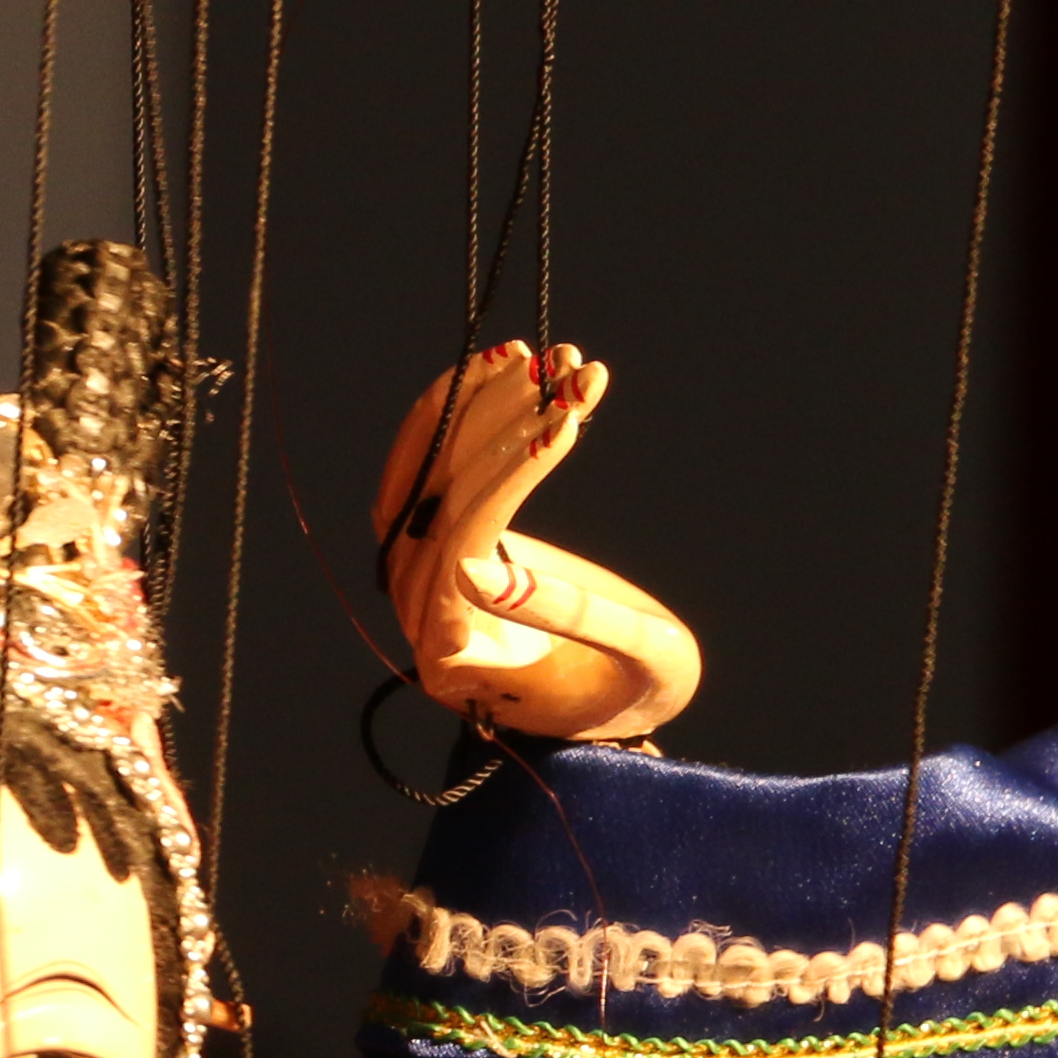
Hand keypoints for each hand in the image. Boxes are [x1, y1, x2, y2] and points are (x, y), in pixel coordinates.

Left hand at [371, 342, 702, 742]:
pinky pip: (427, 469)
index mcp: (455, 659)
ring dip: (483, 407)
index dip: (507, 481)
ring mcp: (419, 577)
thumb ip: (573, 618)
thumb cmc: (635, 692)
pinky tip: (506, 365)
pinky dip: (462, 413)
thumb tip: (479, 572)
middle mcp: (418, 618)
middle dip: (505, 428)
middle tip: (570, 371)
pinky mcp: (436, 542)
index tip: (566, 423)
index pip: (461, 551)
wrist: (616, 700)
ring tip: (554, 357)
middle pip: (436, 504)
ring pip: (427, 477)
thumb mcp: (639, 659)